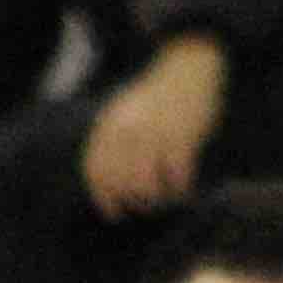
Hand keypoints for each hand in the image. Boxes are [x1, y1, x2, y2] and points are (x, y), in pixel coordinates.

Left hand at [79, 38, 229, 216]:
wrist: (186, 69)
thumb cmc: (156, 99)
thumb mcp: (123, 115)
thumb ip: (112, 144)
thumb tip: (109, 187)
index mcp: (109, 127)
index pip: (97, 174)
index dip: (104, 199)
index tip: (115, 213)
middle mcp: (128, 133)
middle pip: (122, 186)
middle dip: (135, 202)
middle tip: (147, 205)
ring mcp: (154, 135)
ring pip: (148, 188)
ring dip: (158, 200)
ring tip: (166, 197)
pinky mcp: (181, 139)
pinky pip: (176, 179)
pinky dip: (180, 189)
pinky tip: (183, 188)